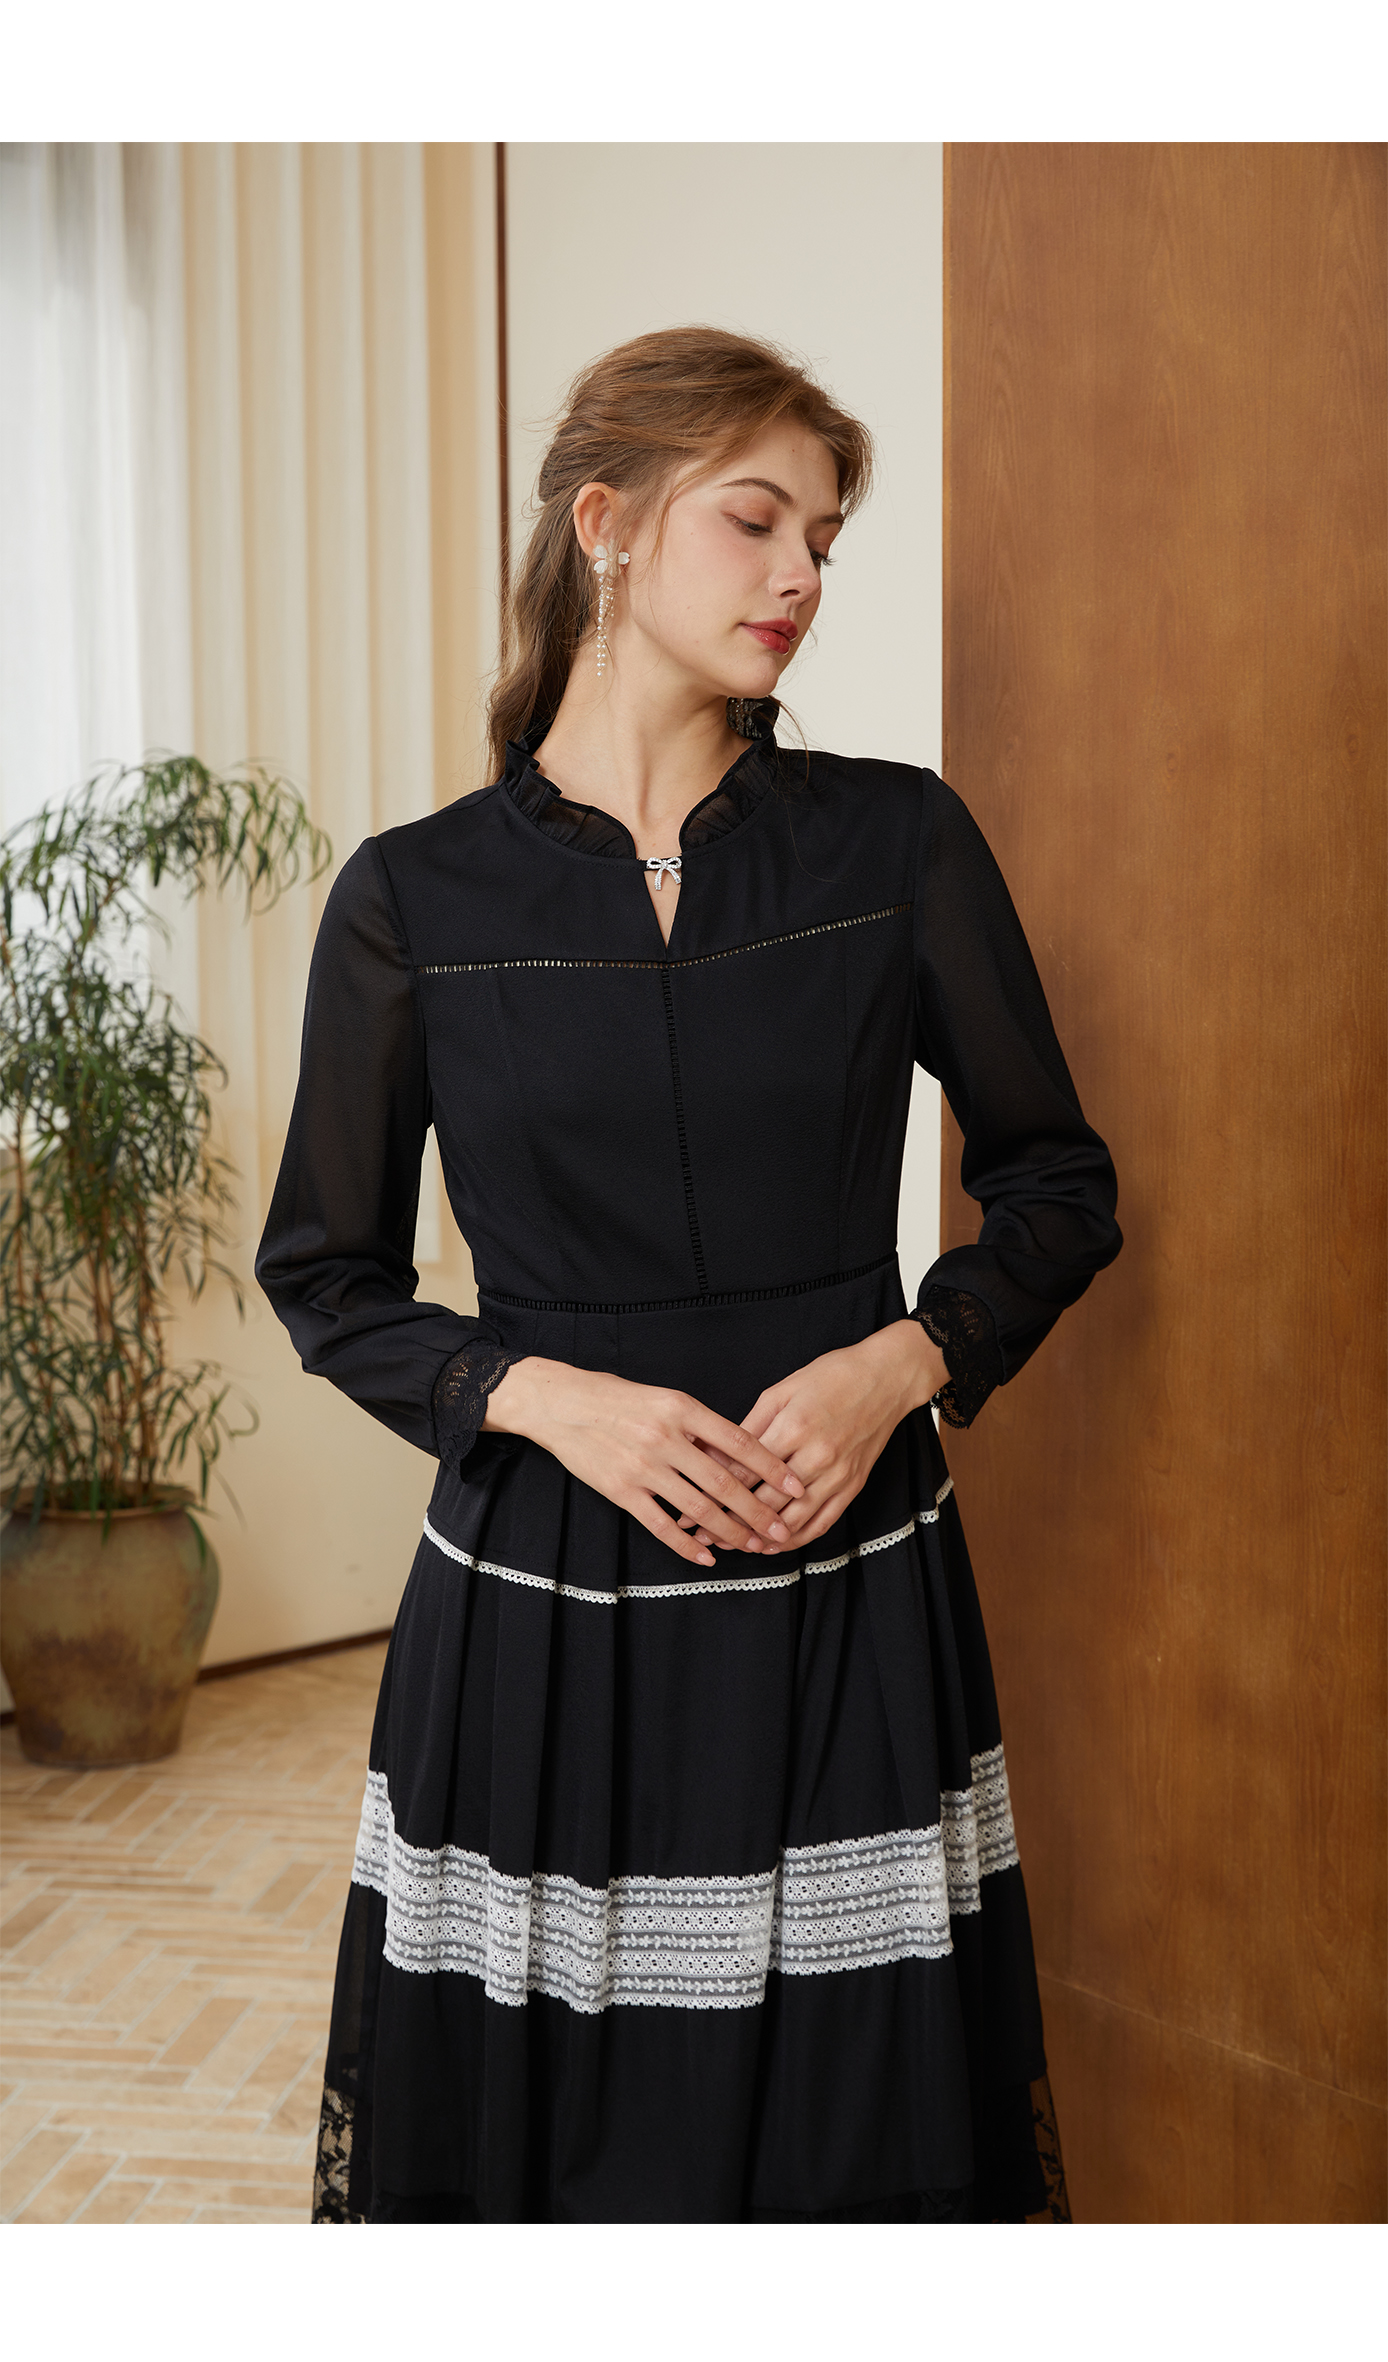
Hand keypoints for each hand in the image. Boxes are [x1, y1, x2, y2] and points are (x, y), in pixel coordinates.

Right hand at [482, 1357, 806, 1567]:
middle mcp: (665, 1438)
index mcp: (682, 1408)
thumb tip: (738, 1456)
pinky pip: (662, 1525)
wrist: (561, 1404)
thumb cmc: (617, 1398)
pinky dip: (688, 1546)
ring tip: (753, 1546)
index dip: (771, 1467)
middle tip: (781, 1531)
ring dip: (730, 1532)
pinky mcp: (622, 1491)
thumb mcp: (665, 1398)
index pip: (739, 1442)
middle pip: (724, 1483)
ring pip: (699, 1509)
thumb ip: (699, 1427)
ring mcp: (643, 1467)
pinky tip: (707, 1556)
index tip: (795, 1485)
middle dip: (758, 1511)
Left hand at [678, 1320, 947, 1554]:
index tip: (690, 1508)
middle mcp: (816, 1456)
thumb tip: (715, 1452)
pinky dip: (796, 1539)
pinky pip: (822, 1522)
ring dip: (760, 1538)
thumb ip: (750, 1426)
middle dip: (729, 1522)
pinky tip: (775, 1545)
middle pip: (765, 1502)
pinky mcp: (852, 1486)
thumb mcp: (782, 1390)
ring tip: (733, 1546)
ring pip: (792, 1520)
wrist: (885, 1378)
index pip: (744, 1472)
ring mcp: (837, 1475)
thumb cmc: (830, 1376)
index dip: (713, 1494)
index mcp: (793, 1427)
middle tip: (701, 1535)